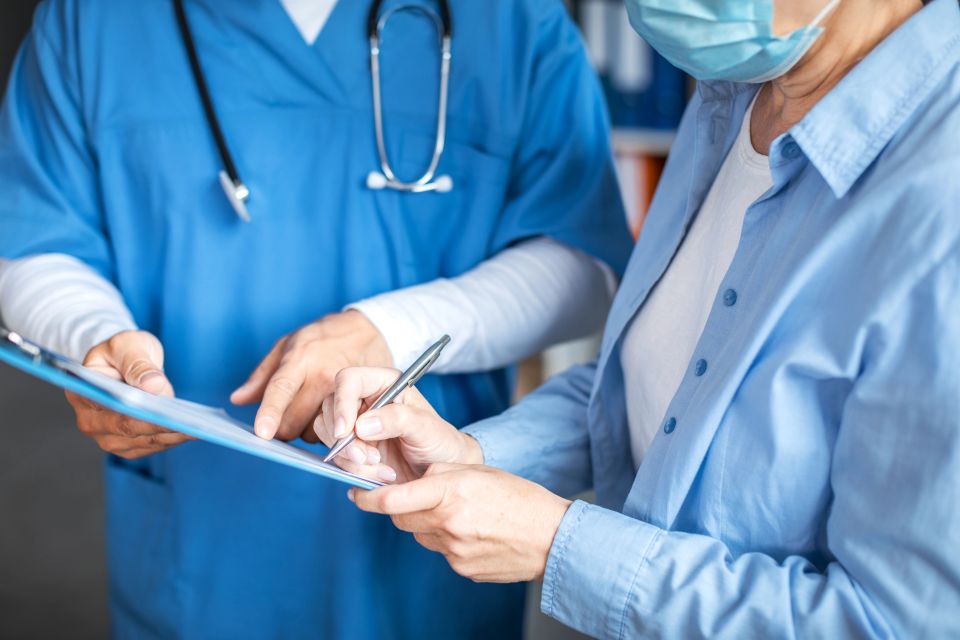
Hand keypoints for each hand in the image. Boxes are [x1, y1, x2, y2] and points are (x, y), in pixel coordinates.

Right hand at [65, 330, 191, 458]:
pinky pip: (150, 446)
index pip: (112, 408)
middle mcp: (89, 421)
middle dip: (162, 427)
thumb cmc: (121, 351)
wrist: (122, 361)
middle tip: (192, 426)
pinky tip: (193, 431)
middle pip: (128, 430)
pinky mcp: (126, 443)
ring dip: (171, 437)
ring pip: (143, 442)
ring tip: (199, 429)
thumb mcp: (127, 345)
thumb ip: (138, 364)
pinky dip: (171, 439)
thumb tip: (154, 386)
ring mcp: (106, 436)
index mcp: (82, 393)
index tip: (167, 414)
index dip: (140, 414)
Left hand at [231, 310, 391, 440]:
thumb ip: (262, 374)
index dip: (271, 412)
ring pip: (314, 432)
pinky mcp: (361, 401)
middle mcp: (323, 375)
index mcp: (299, 359)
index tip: (262, 433)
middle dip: (285, 427)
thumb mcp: (289, 343)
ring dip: (308, 429)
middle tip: (289, 415)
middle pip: (294, 422)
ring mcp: (344, 390)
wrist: (369, 330)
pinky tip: (331, 413)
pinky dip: (328, 429)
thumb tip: (238, 399)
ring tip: (314, 410)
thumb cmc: (323, 338)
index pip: (281, 388)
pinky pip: (335, 431)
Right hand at [314, 366, 482, 483]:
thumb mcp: (427, 428)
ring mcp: (355, 425)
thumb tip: (362, 425)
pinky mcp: (352, 449)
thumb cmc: (440, 442)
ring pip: (330, 435)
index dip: (342, 403)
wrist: (440, 472)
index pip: (348, 380)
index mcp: (383, 384)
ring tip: (382, 468)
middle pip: (331, 409)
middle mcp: (365, 401)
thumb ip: (399, 420)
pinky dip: (354, 470)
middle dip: (345, 439)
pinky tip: (381, 475)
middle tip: (368, 458)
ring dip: (350, 458)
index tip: (345, 432)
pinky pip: (337, 457)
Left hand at [349, 464, 571, 582]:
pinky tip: (472, 531)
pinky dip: (446, 540)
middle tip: (408, 497)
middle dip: (399, 508)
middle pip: (401, 519)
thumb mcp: (478, 472)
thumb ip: (440, 476)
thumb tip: (412, 483)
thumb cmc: (519, 498)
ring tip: (458, 513)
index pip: (393, 499)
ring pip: (421, 536)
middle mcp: (448, 523)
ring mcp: (453, 550)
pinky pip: (441, 552)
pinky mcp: (461, 569)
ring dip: (426, 524)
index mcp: (452, 491)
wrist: (551, 537)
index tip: (356, 493)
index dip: (368, 498)